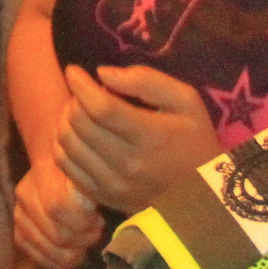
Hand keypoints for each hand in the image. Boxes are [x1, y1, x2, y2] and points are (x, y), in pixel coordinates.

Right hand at [15, 155, 104, 268]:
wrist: (52, 171)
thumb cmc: (75, 174)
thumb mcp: (85, 175)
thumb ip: (87, 191)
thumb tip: (93, 212)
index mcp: (42, 173)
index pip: (59, 207)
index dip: (83, 222)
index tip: (97, 220)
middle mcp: (25, 195)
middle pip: (56, 234)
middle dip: (82, 240)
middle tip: (95, 233)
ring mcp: (19, 215)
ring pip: (47, 249)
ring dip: (72, 253)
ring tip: (84, 242)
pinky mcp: (18, 232)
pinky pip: (37, 257)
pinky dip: (56, 263)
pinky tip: (70, 256)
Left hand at [52, 63, 223, 214]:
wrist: (204, 195)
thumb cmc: (195, 141)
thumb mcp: (185, 101)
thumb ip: (146, 81)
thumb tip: (102, 73)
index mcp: (150, 137)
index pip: (100, 108)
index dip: (80, 85)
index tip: (73, 70)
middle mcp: (128, 164)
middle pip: (78, 124)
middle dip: (74, 99)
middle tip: (83, 92)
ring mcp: (113, 185)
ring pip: (66, 145)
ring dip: (65, 121)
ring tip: (79, 111)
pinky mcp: (103, 198)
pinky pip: (66, 168)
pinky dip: (63, 146)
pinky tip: (77, 135)